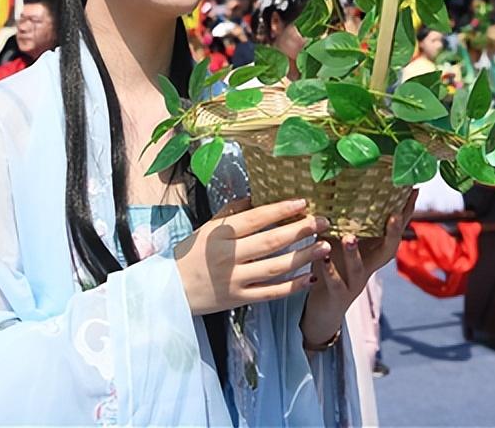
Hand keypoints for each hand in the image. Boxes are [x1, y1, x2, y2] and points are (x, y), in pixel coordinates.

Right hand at [174, 198, 330, 315]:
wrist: (171, 291)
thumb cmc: (191, 255)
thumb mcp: (206, 229)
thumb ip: (231, 213)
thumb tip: (258, 196)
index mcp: (219, 234)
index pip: (256, 218)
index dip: (281, 210)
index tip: (303, 202)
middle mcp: (228, 256)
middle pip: (271, 242)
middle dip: (301, 230)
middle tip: (323, 222)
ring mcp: (234, 280)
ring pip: (276, 267)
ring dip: (304, 256)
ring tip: (324, 246)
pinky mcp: (239, 299)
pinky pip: (271, 293)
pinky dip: (292, 286)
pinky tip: (309, 276)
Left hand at [300, 190, 417, 347]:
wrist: (325, 305)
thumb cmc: (334, 264)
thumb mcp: (339, 238)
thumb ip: (341, 218)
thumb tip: (334, 181)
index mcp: (374, 250)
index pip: (394, 229)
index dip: (405, 212)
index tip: (413, 191)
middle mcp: (370, 265)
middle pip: (388, 249)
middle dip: (394, 232)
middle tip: (394, 215)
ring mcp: (356, 281)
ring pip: (360, 267)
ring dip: (355, 253)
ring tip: (349, 237)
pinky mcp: (339, 294)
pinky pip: (336, 283)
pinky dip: (329, 271)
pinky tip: (323, 258)